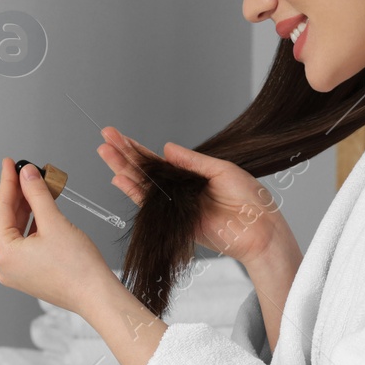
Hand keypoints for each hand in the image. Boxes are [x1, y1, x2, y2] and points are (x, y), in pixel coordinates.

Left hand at [0, 157, 112, 313]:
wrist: (96, 295)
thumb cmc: (78, 268)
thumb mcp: (55, 222)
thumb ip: (37, 194)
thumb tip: (27, 174)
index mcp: (4, 253)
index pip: (1, 208)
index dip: (7, 182)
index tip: (9, 163)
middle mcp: (4, 265)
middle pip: (3, 220)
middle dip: (15, 195)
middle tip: (24, 173)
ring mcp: (15, 272)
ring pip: (13, 231)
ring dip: (24, 209)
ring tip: (36, 188)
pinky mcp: (28, 274)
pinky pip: (23, 243)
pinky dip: (30, 225)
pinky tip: (41, 210)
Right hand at [97, 126, 294, 265]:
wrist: (260, 230)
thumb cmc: (250, 200)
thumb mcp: (222, 170)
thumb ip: (192, 162)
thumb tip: (166, 148)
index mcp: (191, 174)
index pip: (159, 159)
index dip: (138, 147)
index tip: (118, 134)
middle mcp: (179, 189)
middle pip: (145, 170)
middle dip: (124, 154)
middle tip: (104, 138)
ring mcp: (175, 205)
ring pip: (143, 185)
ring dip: (123, 169)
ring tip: (105, 153)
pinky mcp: (175, 222)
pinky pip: (151, 206)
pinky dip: (135, 193)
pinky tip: (120, 179)